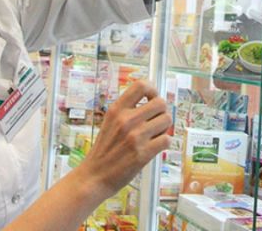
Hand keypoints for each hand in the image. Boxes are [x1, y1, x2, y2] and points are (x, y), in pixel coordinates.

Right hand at [78, 80, 171, 197]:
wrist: (94, 176)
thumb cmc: (104, 150)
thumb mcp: (110, 122)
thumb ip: (127, 110)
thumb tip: (153, 100)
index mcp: (116, 110)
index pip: (141, 85)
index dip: (152, 90)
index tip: (152, 99)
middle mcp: (126, 120)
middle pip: (160, 103)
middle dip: (162, 112)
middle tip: (155, 121)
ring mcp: (135, 137)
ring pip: (166, 120)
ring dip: (164, 128)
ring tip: (154, 135)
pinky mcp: (143, 154)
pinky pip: (166, 139)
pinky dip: (164, 143)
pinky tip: (154, 147)